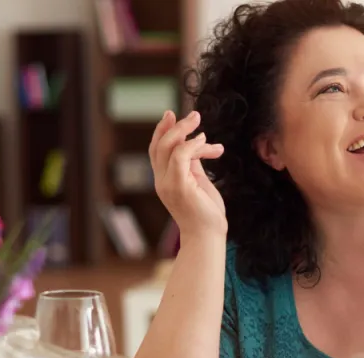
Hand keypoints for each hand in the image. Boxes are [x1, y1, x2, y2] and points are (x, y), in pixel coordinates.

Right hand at [149, 110, 226, 239]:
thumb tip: (195, 145)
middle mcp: (161, 181)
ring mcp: (168, 184)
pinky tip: (206, 142)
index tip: (172, 115)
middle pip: (158, 145)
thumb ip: (193, 165)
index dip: (161, 131)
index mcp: (164, 180)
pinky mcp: (179, 187)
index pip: (156, 151)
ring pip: (167, 147)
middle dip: (172, 126)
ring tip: (200, 123)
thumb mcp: (199, 183)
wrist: (208, 236)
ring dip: (184, 130)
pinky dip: (192, 145)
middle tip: (193, 115)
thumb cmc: (206, 213)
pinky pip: (180, 157)